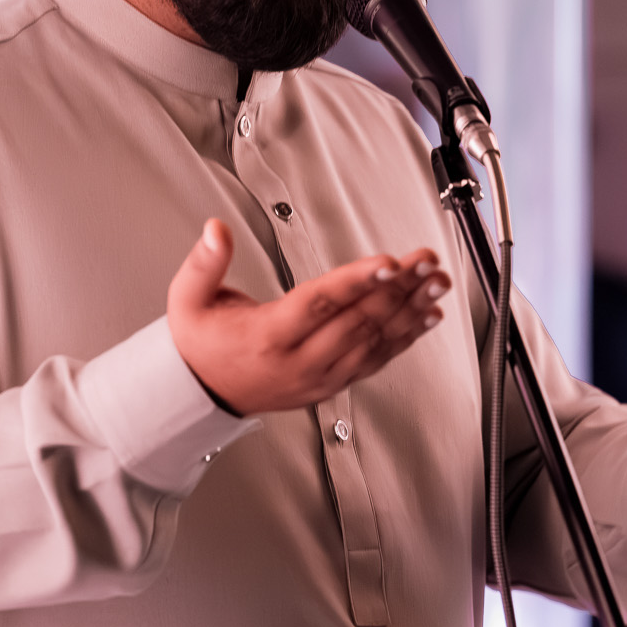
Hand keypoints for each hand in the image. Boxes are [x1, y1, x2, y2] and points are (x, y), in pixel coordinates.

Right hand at [166, 217, 449, 415]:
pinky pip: (376, 361)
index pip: (320, 304)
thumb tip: (216, 230)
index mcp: (268, 336)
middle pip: (357, 322)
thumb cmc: (202, 344)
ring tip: (437, 282)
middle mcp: (300, 360)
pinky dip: (405, 338)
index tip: (390, 261)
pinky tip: (427, 316)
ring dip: (410, 310)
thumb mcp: (188, 300)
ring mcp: (320, 377)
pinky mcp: (333, 385)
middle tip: (426, 260)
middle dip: (399, 288)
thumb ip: (204, 263)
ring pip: (374, 342)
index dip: (357, 281)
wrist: (202, 396)